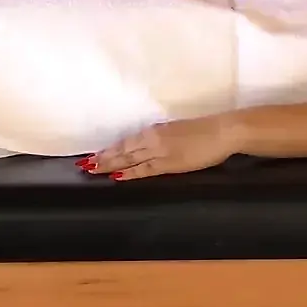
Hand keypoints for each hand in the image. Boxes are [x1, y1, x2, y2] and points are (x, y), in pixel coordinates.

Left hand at [82, 116, 238, 180]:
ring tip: (93, 170)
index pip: (126, 142)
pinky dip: (131, 173)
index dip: (109, 150)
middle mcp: (153, 139)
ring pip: (129, 159)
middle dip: (103, 158)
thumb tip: (149, 146)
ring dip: (110, 165)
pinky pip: (146, 170)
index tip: (94, 155)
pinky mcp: (171, 164)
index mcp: (155, 130)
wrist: (222, 131)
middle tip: (84, 165)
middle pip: (123, 151)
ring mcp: (161, 152)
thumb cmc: (204, 130)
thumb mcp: (177, 130)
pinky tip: (117, 177)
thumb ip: (161, 138)